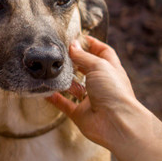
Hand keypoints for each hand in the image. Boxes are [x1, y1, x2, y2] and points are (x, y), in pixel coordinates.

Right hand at [47, 36, 161, 160]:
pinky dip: (54, 98)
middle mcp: (101, 83)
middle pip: (86, 68)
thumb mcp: (99, 66)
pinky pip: (64, 104)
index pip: (103, 52)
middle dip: (74, 60)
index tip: (77, 38)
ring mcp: (90, 99)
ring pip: (74, 86)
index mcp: (111, 70)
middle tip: (59, 53)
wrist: (116, 122)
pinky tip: (44, 90)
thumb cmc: (114, 91)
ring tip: (50, 70)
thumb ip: (84, 56)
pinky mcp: (80, 113)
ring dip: (63, 80)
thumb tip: (73, 45)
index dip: (92, 44)